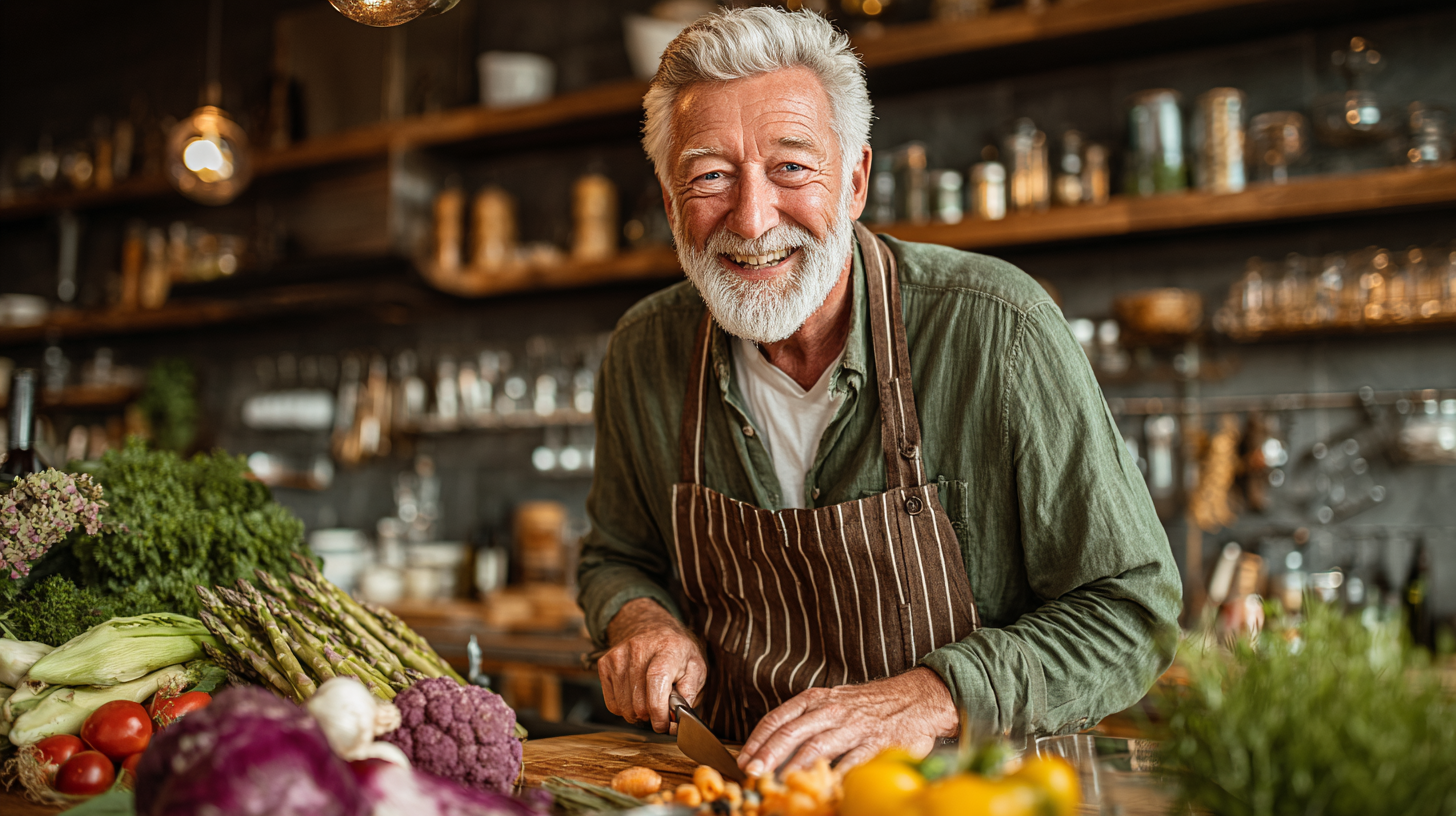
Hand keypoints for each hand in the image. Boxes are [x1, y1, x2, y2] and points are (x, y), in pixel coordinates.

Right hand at [598, 598, 706, 733]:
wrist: (650, 627)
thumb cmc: (675, 651)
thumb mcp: (695, 666)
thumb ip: (690, 691)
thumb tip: (678, 715)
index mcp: (667, 648)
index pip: (656, 681)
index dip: (659, 710)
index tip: (664, 724)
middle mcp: (639, 649)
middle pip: (638, 702)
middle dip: (651, 716)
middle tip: (660, 712)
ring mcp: (618, 656)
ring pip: (624, 707)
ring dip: (638, 714)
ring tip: (648, 702)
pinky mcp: (605, 664)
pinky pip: (612, 704)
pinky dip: (624, 708)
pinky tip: (635, 696)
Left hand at [737, 667, 958, 774]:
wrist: (913, 698)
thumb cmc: (867, 705)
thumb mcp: (832, 702)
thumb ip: (805, 720)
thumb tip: (772, 746)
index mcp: (816, 699)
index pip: (778, 718)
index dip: (758, 739)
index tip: (744, 758)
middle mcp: (832, 710)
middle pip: (792, 731)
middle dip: (769, 753)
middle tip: (753, 771)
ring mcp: (854, 727)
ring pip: (818, 745)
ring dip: (796, 765)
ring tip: (780, 781)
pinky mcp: (876, 743)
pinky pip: (853, 760)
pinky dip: (837, 774)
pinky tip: (825, 786)